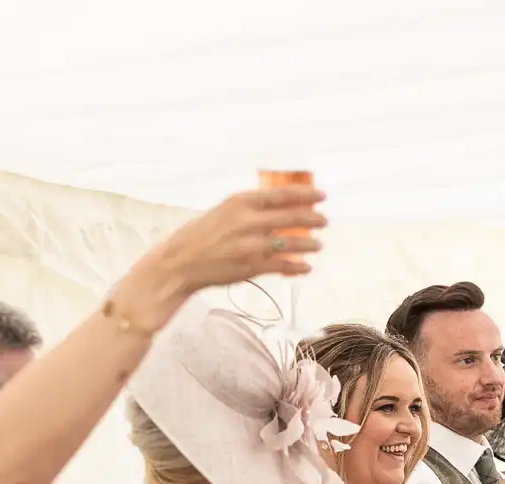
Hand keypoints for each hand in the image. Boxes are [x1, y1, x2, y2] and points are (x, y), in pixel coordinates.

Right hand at [115, 186, 326, 322]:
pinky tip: (306, 267)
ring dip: (309, 244)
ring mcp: (249, 245)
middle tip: (324, 221)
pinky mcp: (249, 267)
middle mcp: (246, 221)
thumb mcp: (223, 212)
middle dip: (312, 219)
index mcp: (239, 202)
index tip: (322, 195)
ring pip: (290, 243)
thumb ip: (249, 209)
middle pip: (290, 217)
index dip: (305, 195)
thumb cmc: (201, 235)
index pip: (281, 194)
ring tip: (319, 244)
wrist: (180, 262)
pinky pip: (281, 266)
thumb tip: (278, 204)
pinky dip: (296, 267)